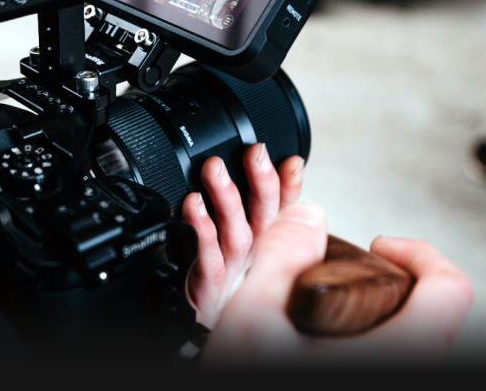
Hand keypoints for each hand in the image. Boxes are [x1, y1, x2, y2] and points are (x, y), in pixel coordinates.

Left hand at [181, 146, 303, 327]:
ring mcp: (233, 273)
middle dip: (264, 183)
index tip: (292, 162)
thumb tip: (284, 181)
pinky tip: (193, 205)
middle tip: (256, 153)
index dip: (289, 187)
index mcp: (265, 246)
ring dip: (227, 198)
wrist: (205, 332)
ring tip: (214, 168)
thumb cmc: (224, 291)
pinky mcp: (209, 288)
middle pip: (265, 218)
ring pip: (236, 233)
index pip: (283, 212)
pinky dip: (202, 229)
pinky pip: (206, 257)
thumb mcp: (247, 247)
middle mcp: (253, 259)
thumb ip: (259, 212)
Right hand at [203, 203, 472, 361]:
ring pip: (414, 344)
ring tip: (322, 320)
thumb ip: (281, 253)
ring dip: (372, 322)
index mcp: (395, 357)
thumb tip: (305, 220)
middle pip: (434, 315)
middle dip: (381, 287)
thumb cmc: (249, 390)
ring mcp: (398, 388)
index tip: (376, 247)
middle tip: (341, 284)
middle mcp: (409, 375)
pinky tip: (315, 346)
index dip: (415, 253)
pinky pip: (394, 362)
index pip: (450, 290)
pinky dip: (364, 346)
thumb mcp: (252, 317)